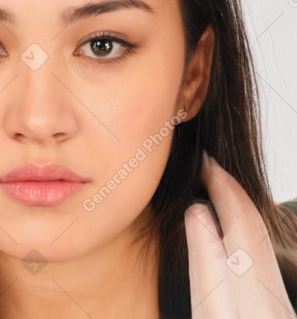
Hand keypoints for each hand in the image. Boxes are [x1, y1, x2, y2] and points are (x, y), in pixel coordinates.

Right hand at [185, 151, 295, 317]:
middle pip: (251, 224)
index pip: (236, 219)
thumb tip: (198, 210)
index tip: (203, 161)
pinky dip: (241, 225)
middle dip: (230, 188)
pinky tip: (229, 227)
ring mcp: (269, 293)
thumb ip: (205, 258)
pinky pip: (256, 248)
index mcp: (246, 281)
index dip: (220, 184)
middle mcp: (263, 283)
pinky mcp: (268, 301)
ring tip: (214, 184)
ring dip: (236, 204)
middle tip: (207, 163)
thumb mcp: (210, 304)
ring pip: (257, 235)